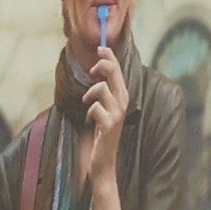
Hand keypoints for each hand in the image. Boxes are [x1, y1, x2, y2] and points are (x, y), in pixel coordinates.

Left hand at [81, 46, 128, 190]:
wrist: (104, 161)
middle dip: (102, 65)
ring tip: (87, 103)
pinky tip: (90, 120)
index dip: (110, 57)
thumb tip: (98, 70)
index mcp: (122, 97)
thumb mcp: (104, 109)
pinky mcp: (110, 124)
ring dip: (90, 94)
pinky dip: (89, 112)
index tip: (100, 49)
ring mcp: (118, 113)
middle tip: (92, 69)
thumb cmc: (102, 134)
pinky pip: (95, 107)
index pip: (118, 71)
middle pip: (113, 73)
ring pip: (101, 88)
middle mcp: (123, 102)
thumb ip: (104, 92)